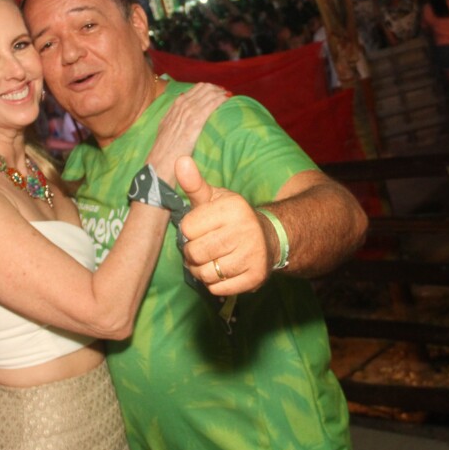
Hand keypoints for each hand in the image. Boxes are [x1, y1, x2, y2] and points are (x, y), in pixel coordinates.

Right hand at [145, 83, 228, 182]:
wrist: (159, 164)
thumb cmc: (163, 153)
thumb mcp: (166, 130)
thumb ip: (174, 119)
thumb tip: (183, 110)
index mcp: (174, 108)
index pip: (195, 90)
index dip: (209, 89)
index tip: (218, 93)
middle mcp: (180, 107)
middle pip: (203, 88)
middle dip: (217, 89)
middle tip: (226, 95)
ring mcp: (187, 113)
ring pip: (208, 94)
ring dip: (220, 93)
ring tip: (230, 97)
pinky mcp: (194, 122)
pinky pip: (210, 105)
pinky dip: (220, 100)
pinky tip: (228, 101)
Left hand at [175, 156, 271, 294]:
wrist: (269, 238)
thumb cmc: (231, 217)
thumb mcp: (213, 197)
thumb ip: (193, 183)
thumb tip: (180, 160)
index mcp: (232, 208)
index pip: (187, 228)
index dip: (189, 231)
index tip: (200, 228)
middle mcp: (245, 230)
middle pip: (195, 252)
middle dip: (192, 253)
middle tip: (202, 247)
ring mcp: (252, 255)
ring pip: (204, 273)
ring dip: (201, 270)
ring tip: (210, 260)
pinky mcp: (255, 277)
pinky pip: (217, 289)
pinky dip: (214, 284)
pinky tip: (222, 271)